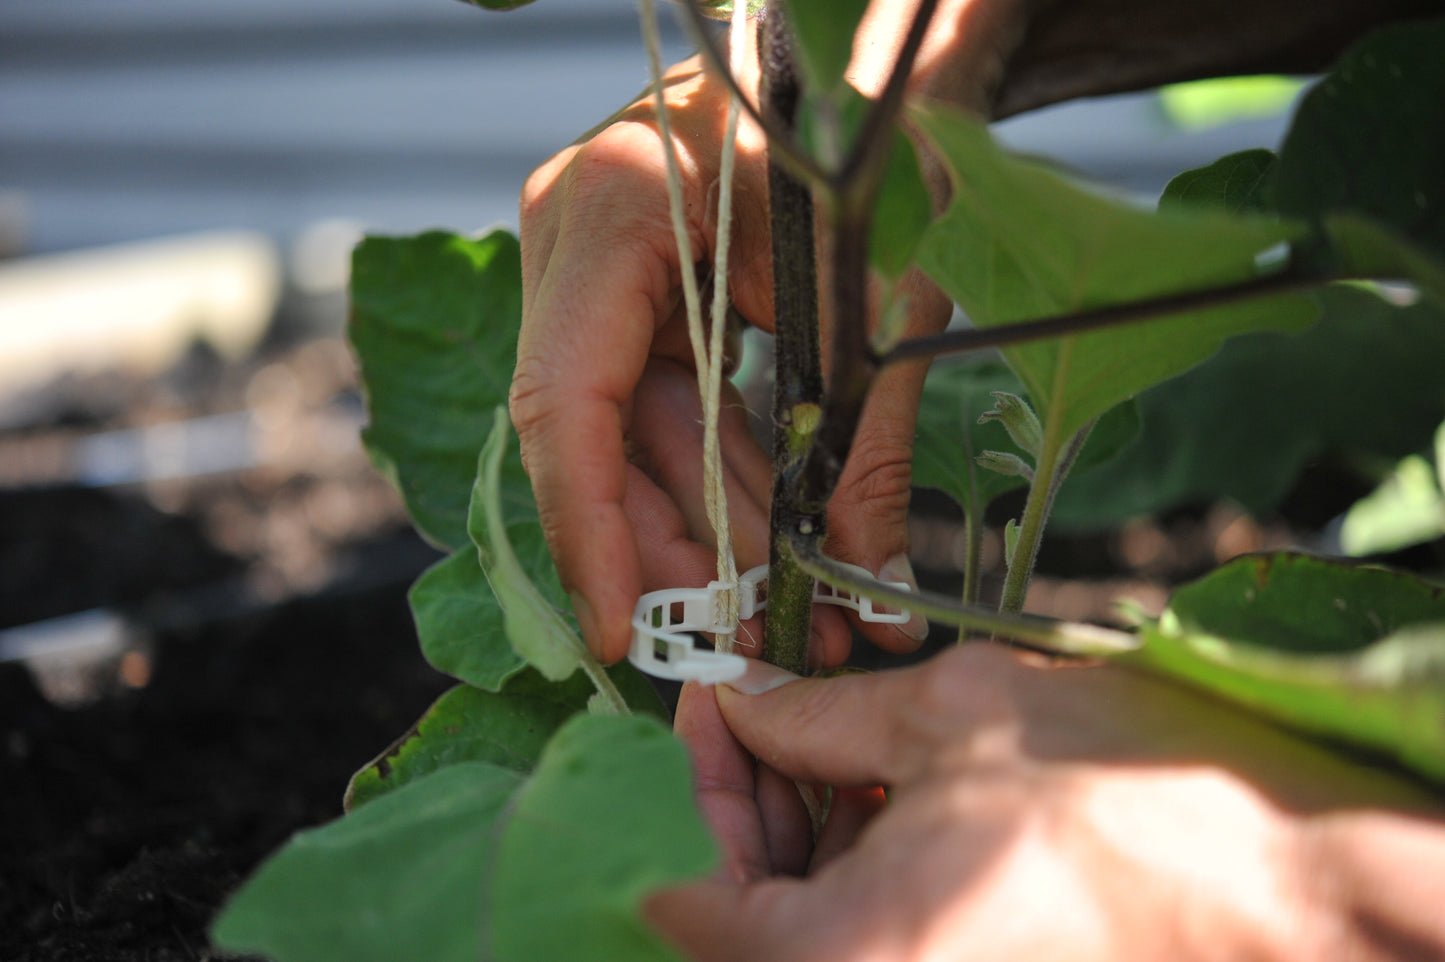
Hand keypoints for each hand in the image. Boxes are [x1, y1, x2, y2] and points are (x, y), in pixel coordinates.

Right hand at [509, 38, 950, 665]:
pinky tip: (779, 556)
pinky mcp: (637, 297)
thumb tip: (871, 592)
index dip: (589, 529)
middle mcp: (577, 241)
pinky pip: (666, 413)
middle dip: (677, 554)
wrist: (872, 74)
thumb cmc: (876, 144)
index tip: (620, 632)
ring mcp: (598, 270)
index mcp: (618, 208)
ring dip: (712, 535)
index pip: (565, 399)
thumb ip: (869, 443)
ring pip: (635, 440)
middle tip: (753, 645)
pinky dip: (723, 484)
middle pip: (598, 439)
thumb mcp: (880, 294)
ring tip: (792, 616)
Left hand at [648, 645, 1444, 960]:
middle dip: (734, 798)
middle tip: (755, 702)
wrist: (1287, 877)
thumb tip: (743, 699)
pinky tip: (873, 781)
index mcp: (840, 957)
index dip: (677, 783)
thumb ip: (817, 714)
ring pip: (800, 920)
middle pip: (734, 911)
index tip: (705, 700)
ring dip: (792, 825)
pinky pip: (867, 928)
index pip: (674, 892)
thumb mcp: (949, 716)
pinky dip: (851, 860)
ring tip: (819, 728)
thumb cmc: (1125, 794)